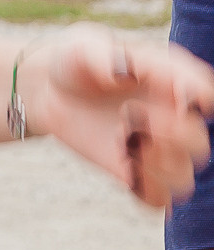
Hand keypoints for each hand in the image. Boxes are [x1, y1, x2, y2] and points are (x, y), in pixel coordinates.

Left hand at [23, 26, 211, 208]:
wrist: (51, 87)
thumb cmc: (76, 62)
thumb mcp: (84, 50)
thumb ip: (105, 59)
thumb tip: (126, 76)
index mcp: (174, 83)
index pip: (206, 94)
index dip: (195, 99)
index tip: (170, 97)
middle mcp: (174, 119)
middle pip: (199, 145)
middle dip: (171, 136)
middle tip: (131, 115)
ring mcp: (155, 149)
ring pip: (183, 178)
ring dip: (156, 168)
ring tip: (125, 144)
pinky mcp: (133, 172)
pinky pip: (157, 199)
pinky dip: (145, 191)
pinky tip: (123, 167)